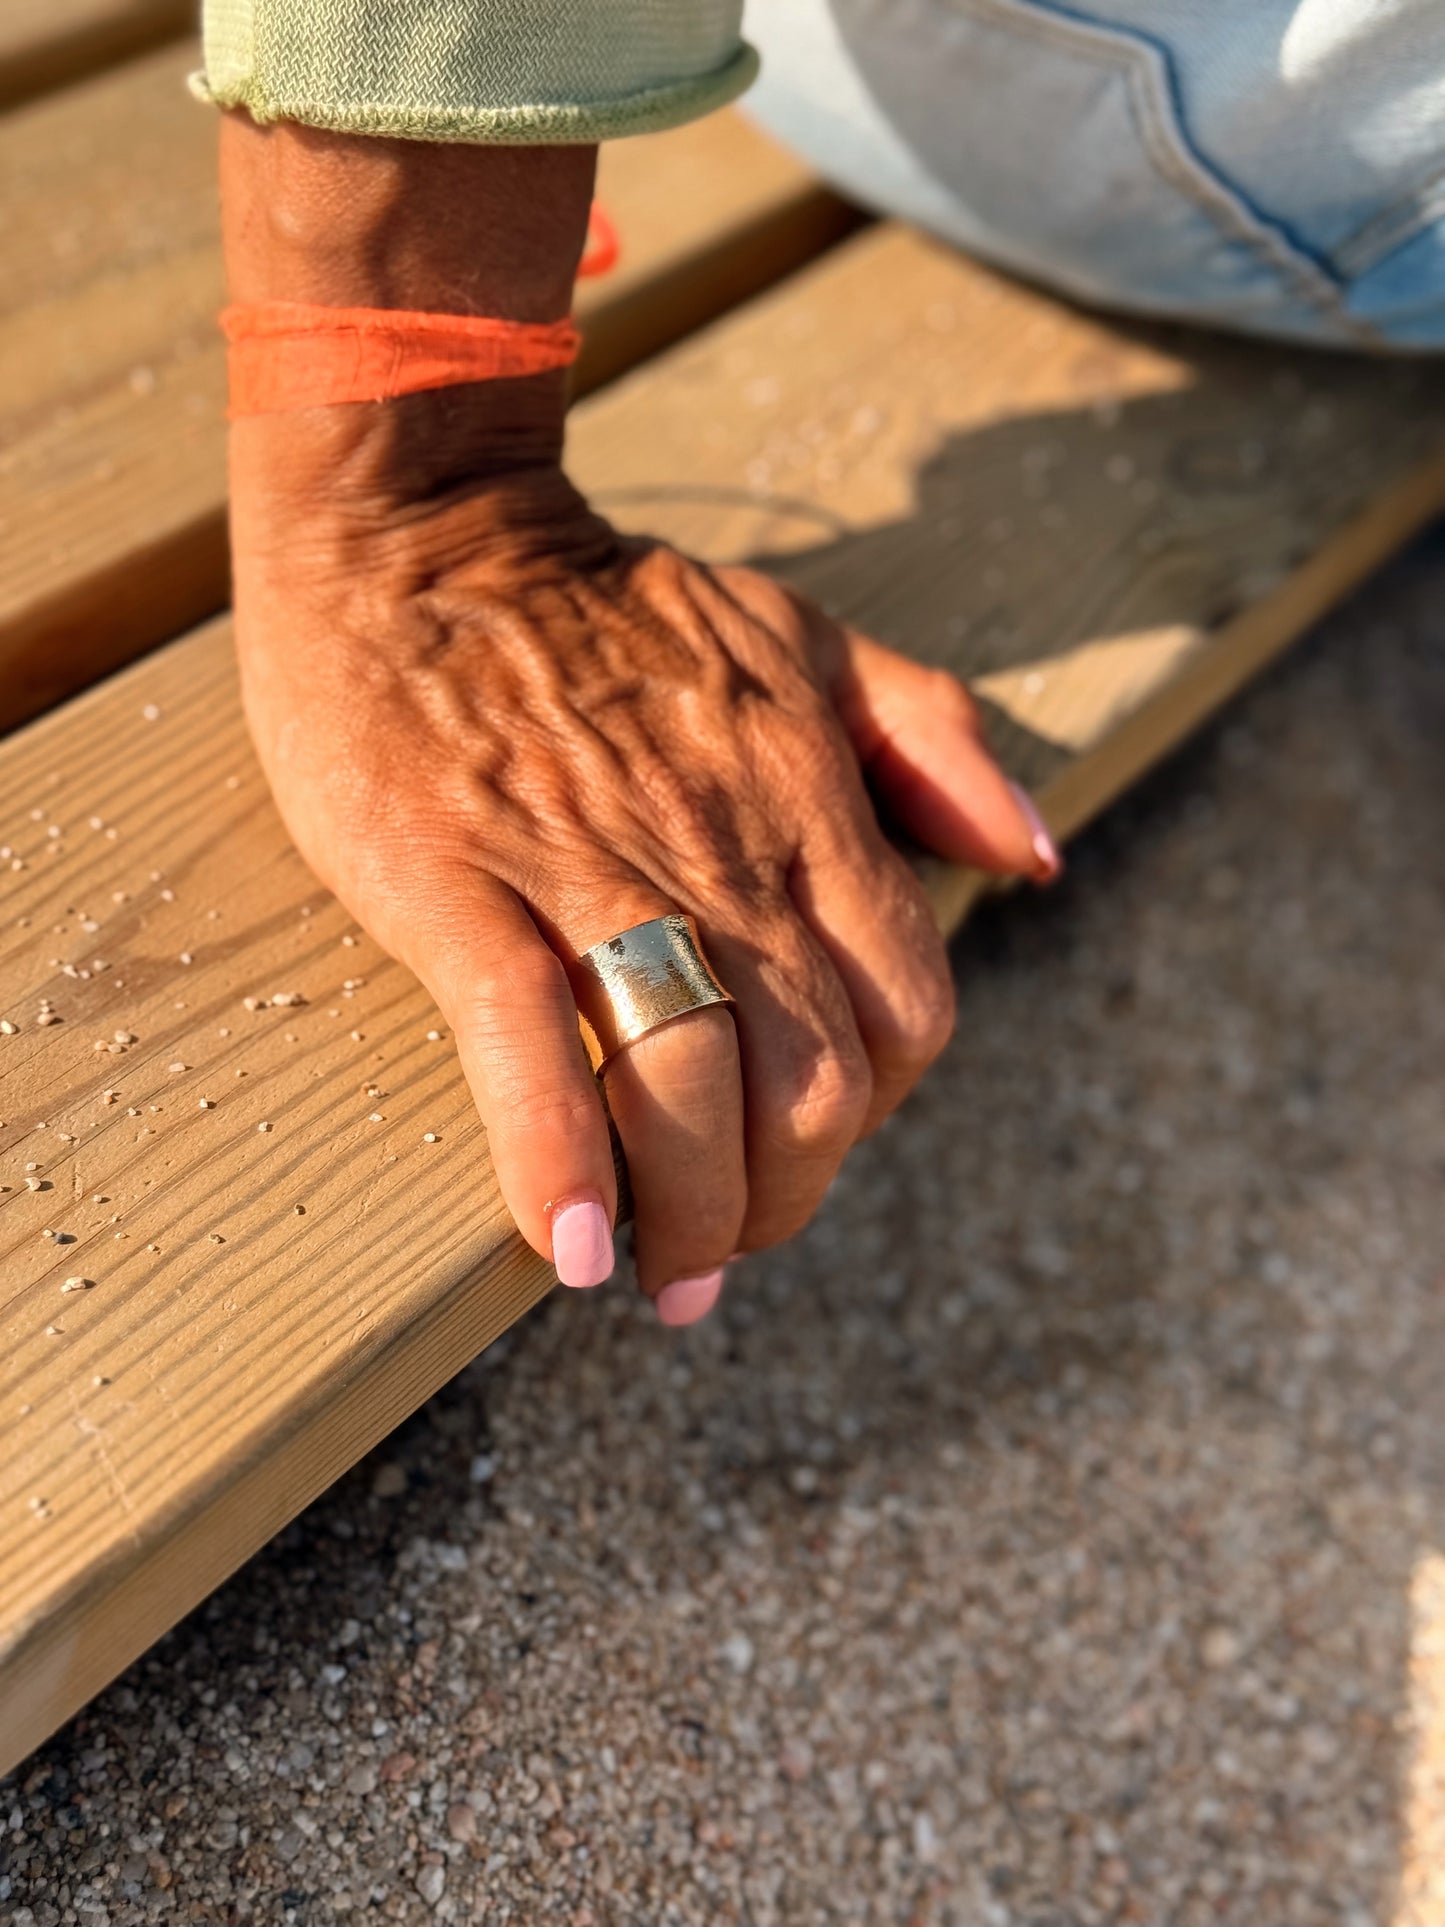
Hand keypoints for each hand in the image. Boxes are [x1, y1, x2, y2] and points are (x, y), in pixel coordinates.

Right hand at [231, 447, 1057, 1323]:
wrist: (419, 532)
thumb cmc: (609, 604)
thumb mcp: (804, 637)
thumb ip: (933, 741)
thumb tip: (1035, 855)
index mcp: (810, 803)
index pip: (908, 1015)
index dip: (877, 1114)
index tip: (808, 1148)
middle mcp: (724, 852)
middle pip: (810, 1085)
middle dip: (783, 1198)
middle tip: (721, 1248)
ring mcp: (589, 869)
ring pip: (688, 1083)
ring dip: (688, 1214)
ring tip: (654, 1273)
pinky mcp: (462, 883)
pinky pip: (528, 1044)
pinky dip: (557, 1159)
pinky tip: (567, 1244)